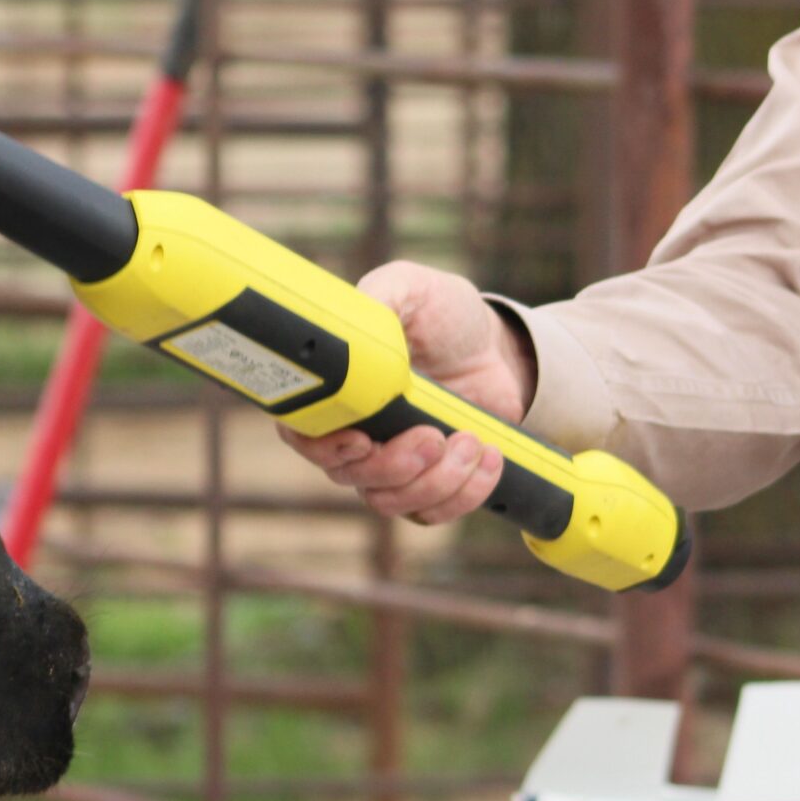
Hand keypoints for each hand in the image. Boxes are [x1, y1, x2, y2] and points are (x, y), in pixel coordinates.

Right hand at [276, 261, 535, 526]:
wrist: (497, 347)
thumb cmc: (444, 315)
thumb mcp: (412, 288)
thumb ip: (380, 298)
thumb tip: (355, 322)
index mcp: (338, 390)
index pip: (302, 434)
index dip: (323, 447)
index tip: (362, 439)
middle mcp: (354, 433)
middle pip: (349, 476)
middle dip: (394, 465)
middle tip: (433, 437)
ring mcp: (390, 464)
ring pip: (390, 502)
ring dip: (435, 481)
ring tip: (471, 442)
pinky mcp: (429, 484)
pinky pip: (431, 513)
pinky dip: (463, 494)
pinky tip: (488, 458)